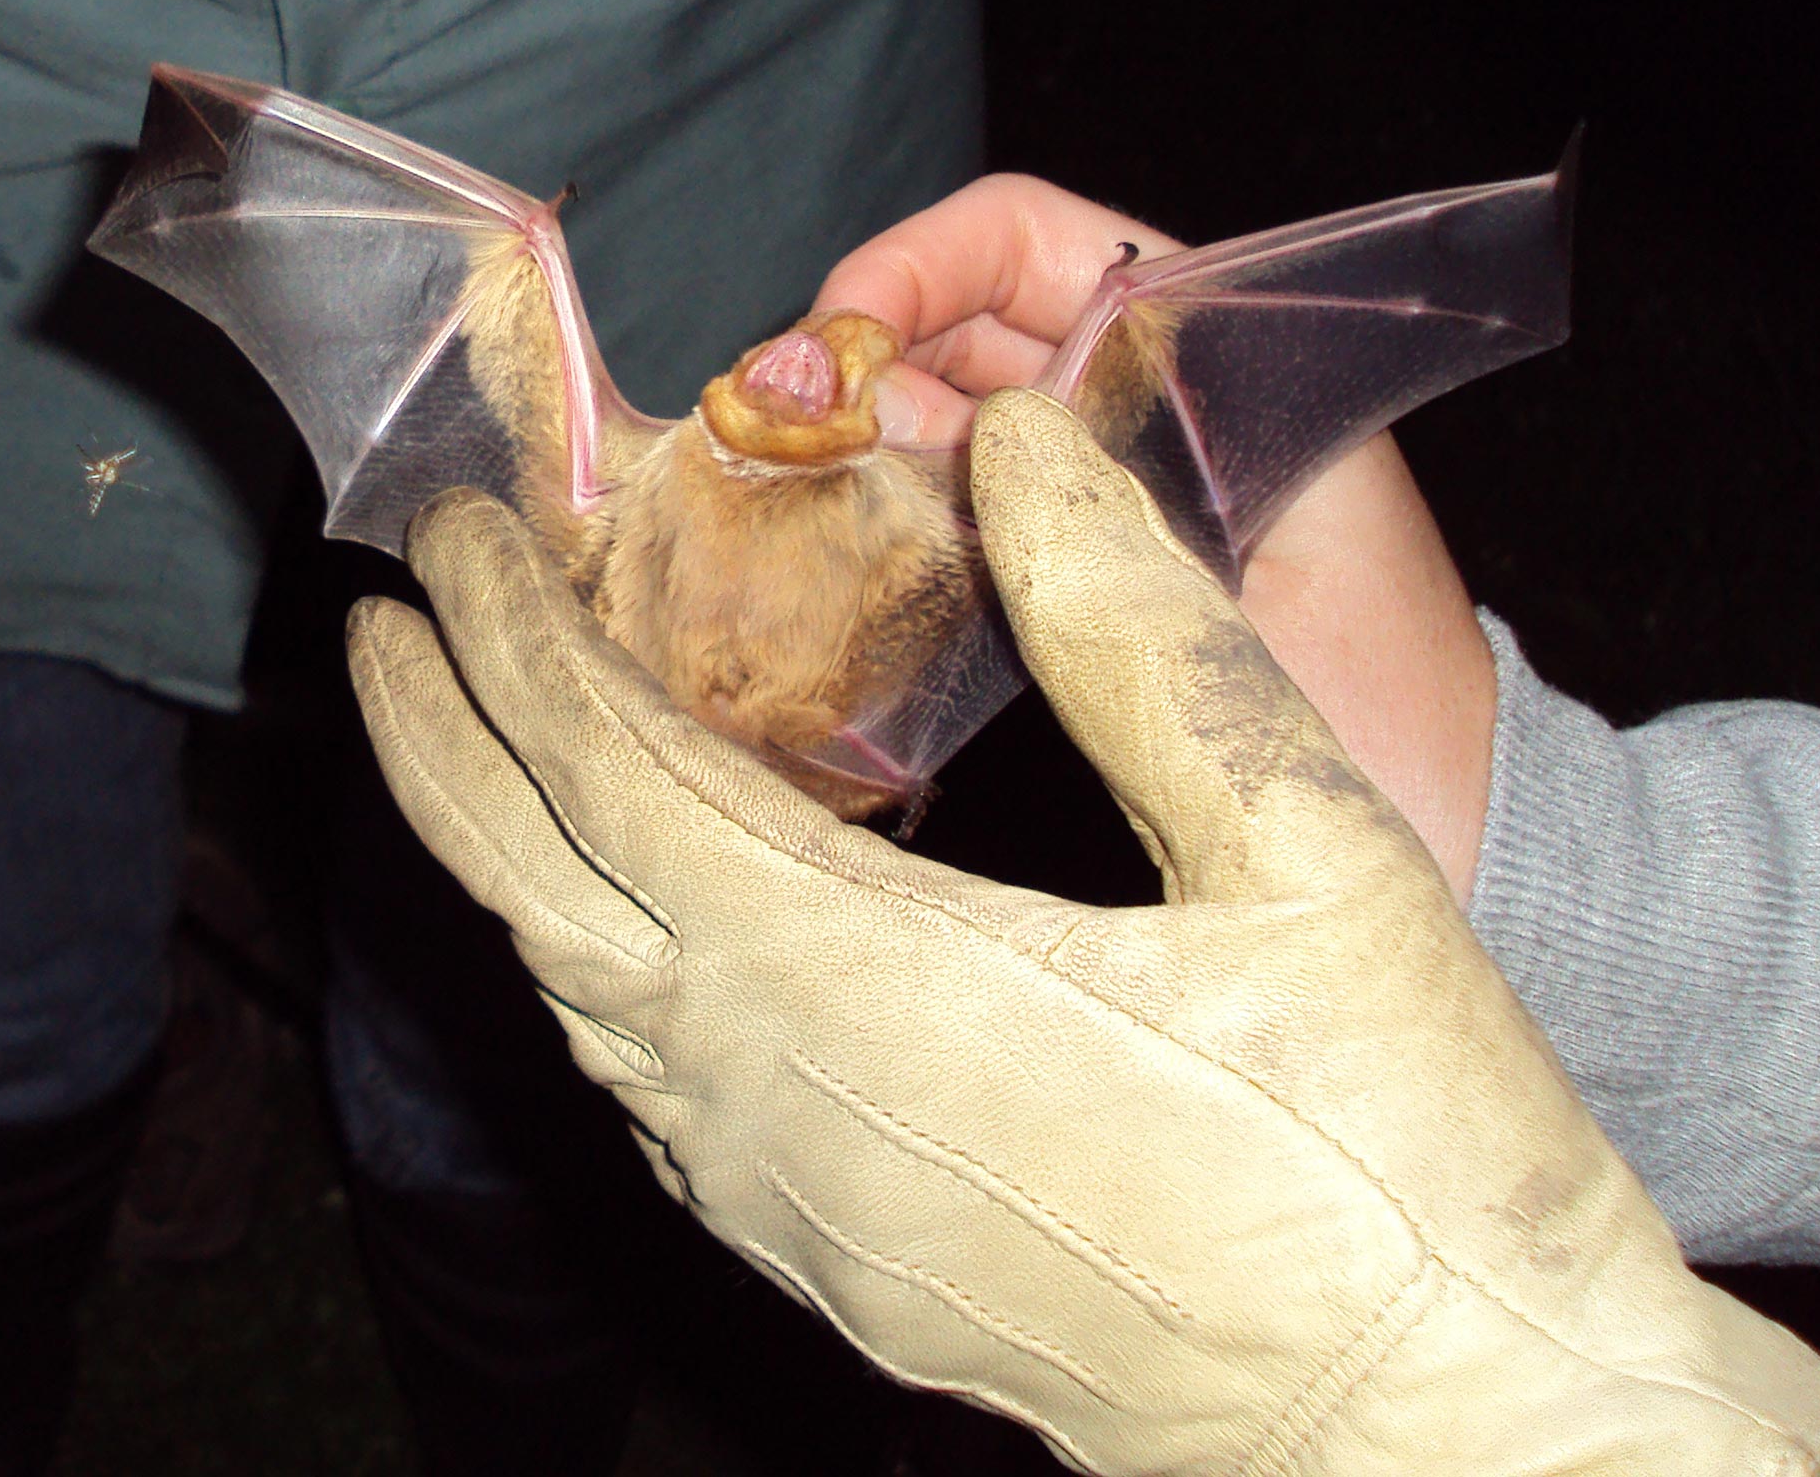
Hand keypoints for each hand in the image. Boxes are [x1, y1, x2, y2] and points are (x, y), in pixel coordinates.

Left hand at [348, 410, 1819, 1474]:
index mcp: (853, 976)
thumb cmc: (1399, 1158)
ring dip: (508, 846)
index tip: (450, 529)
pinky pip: (641, 1085)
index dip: (510, 631)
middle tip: (381, 617)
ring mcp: (779, 1197)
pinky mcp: (825, 1258)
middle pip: (525, 884)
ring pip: (570, 993)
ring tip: (481, 734)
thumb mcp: (1310, 852)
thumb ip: (1140, 630)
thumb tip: (1022, 442)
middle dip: (436, 736)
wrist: (1438, 1441)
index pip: (605, 762)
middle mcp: (766, 1094)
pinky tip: (621, 918)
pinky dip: (588, 961)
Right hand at [818, 173, 1496, 898]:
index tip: (831, 342)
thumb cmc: (1403, 734)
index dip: (916, 266)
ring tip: (764, 503)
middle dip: (849, 363)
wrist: (1475, 860)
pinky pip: (957, 531)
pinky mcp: (1081, 594)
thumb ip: (1089, 519)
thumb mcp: (1239, 609)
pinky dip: (883, 536)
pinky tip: (821, 574)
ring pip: (940, 430)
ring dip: (847, 452)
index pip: (1034, 243)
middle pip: (958, 330)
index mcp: (1219, 362)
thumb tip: (922, 423)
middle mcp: (1151, 410)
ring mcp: (1109, 501)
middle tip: (758, 439)